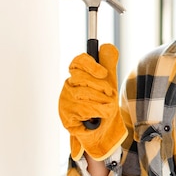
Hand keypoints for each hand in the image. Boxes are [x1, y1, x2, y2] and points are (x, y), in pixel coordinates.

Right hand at [59, 43, 126, 160]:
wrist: (103, 129)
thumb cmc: (103, 105)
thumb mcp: (109, 83)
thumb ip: (108, 64)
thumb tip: (107, 46)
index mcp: (77, 76)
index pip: (78, 62)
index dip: (90, 65)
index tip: (103, 73)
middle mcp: (68, 87)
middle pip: (82, 78)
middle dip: (102, 87)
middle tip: (110, 94)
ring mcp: (65, 102)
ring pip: (85, 95)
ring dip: (102, 102)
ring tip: (105, 108)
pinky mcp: (66, 117)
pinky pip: (85, 110)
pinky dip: (97, 113)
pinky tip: (97, 116)